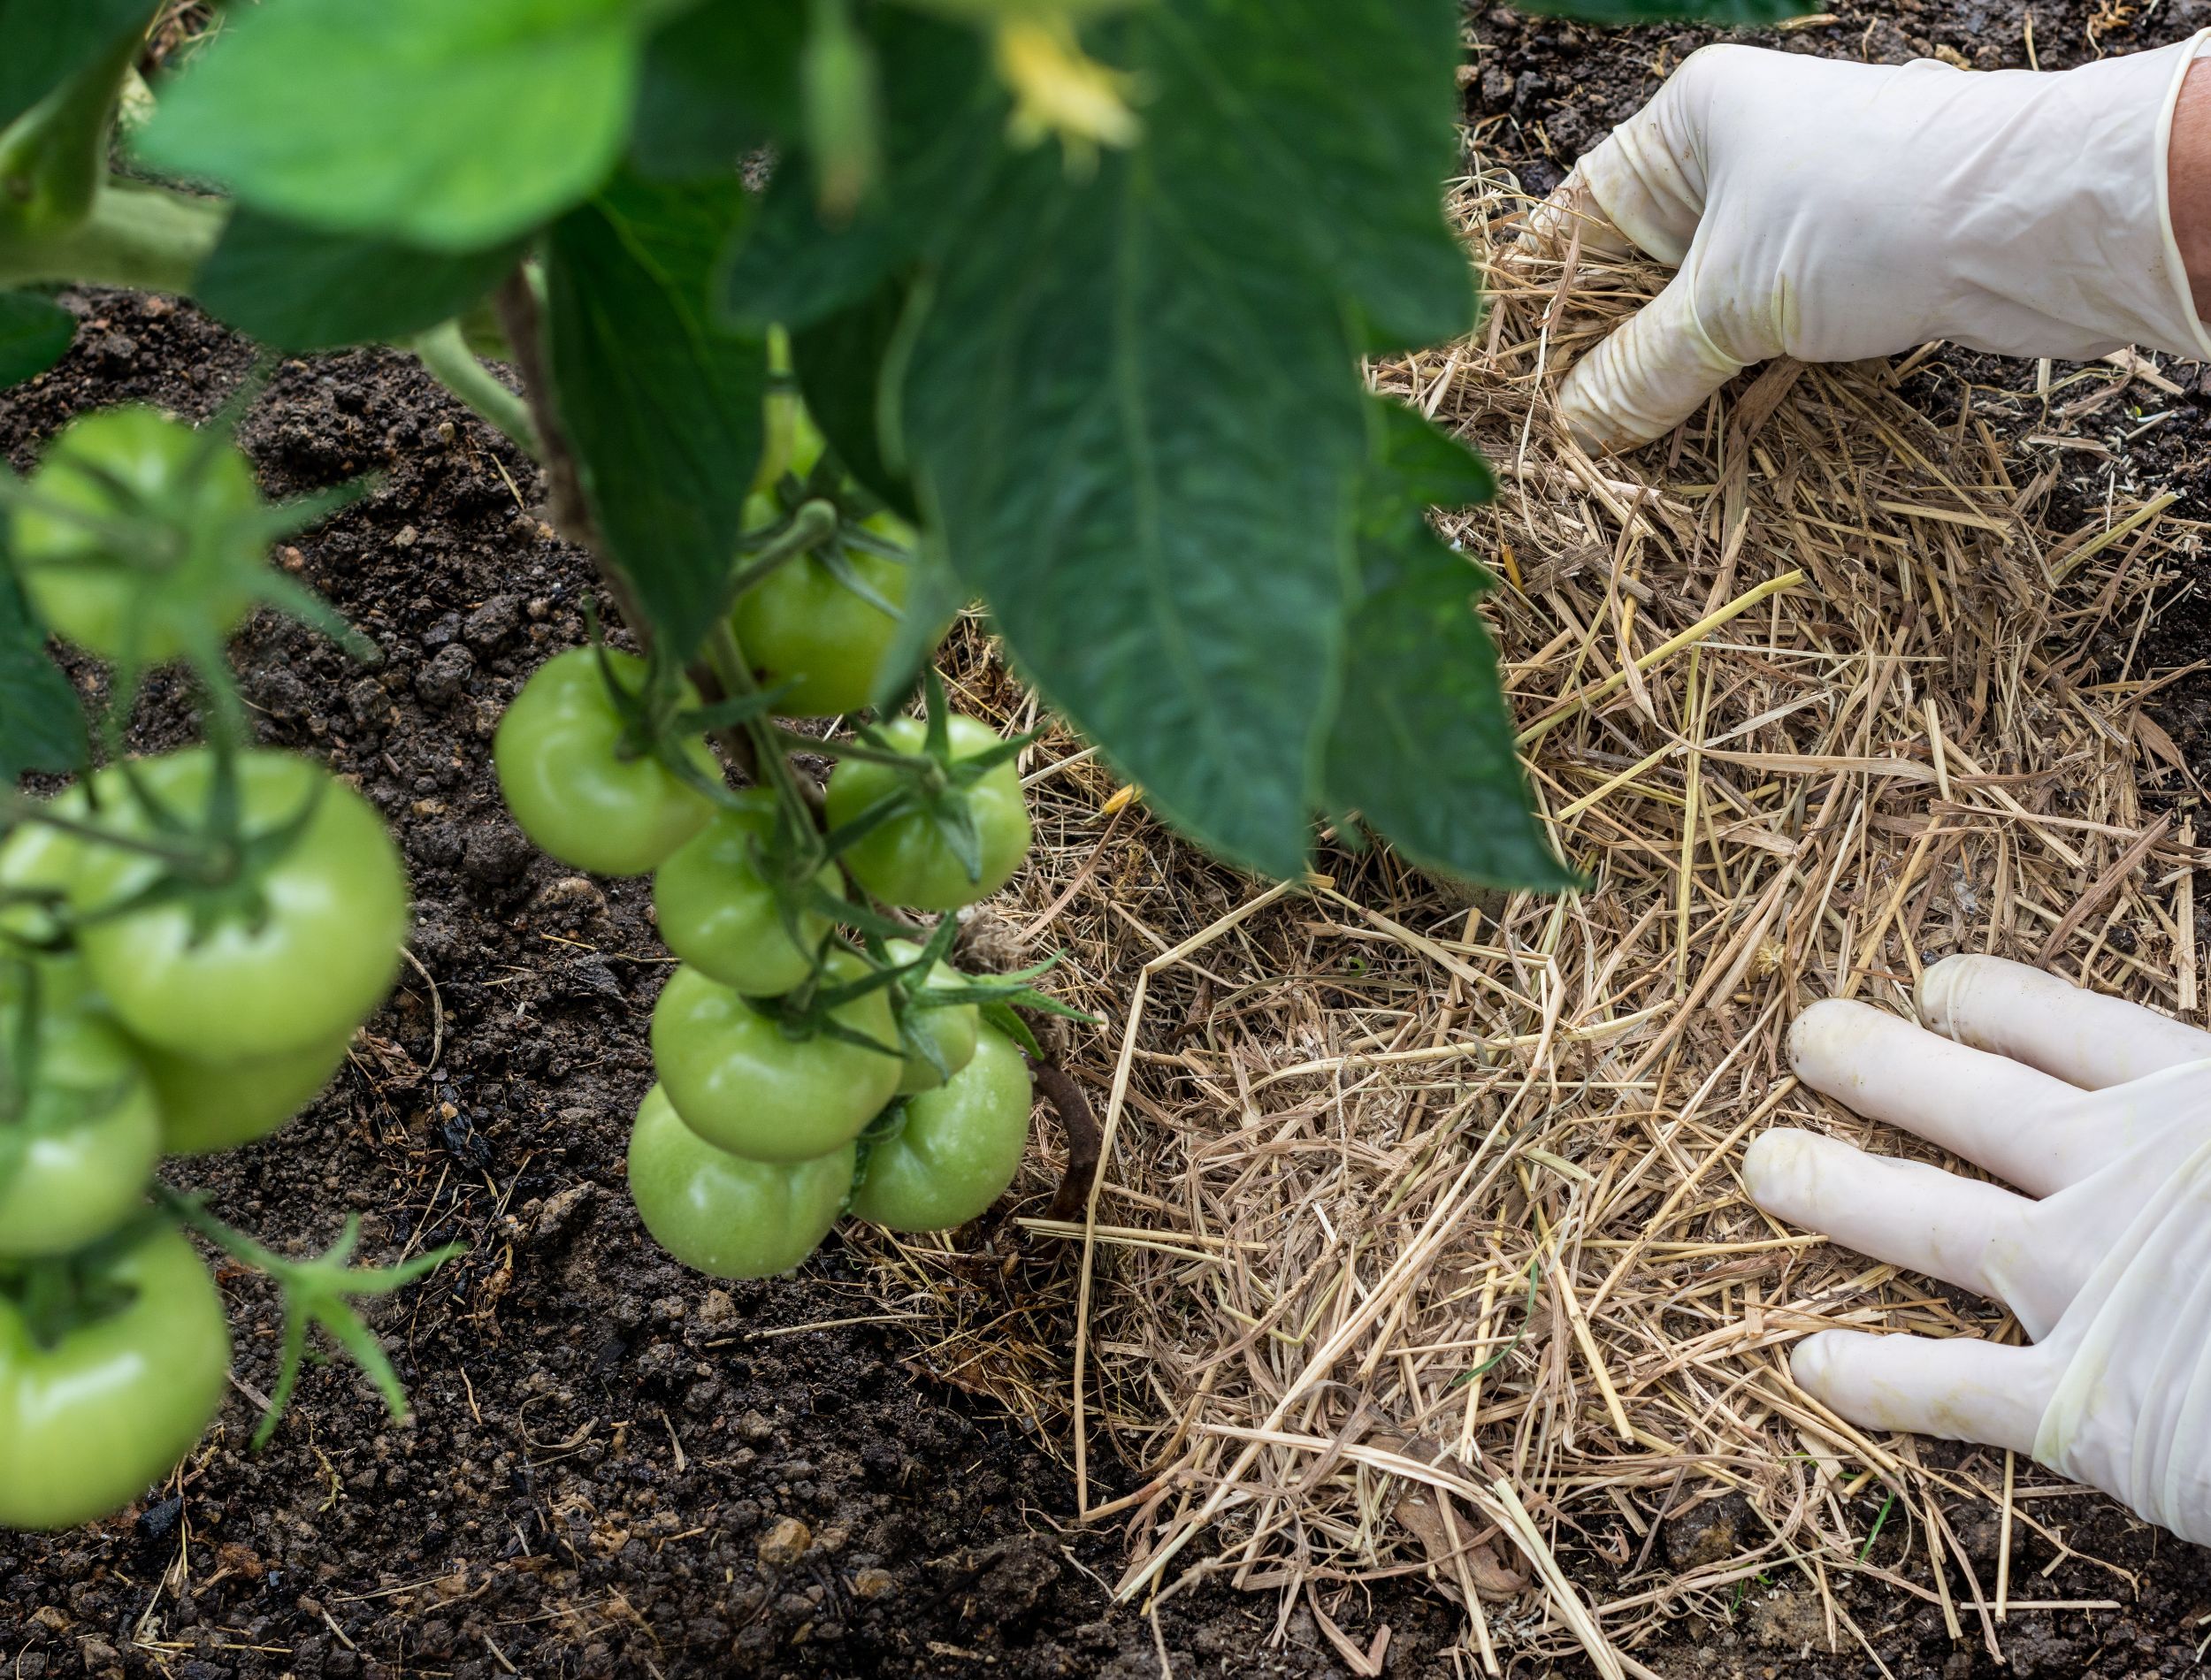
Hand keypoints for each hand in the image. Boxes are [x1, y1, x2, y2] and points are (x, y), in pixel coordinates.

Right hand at [1542, 35, 2210, 450]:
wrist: (2040, 221)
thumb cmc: (1871, 215)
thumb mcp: (1729, 301)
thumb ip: (1641, 370)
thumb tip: (1576, 425)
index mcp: (1689, 122)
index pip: (1577, 214)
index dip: (1542, 300)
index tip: (1513, 377)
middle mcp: (1736, 153)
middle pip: (1636, 269)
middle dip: (1608, 353)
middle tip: (1572, 432)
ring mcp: (1791, 209)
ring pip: (1699, 308)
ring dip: (1674, 377)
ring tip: (1632, 446)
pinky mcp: (1842, 262)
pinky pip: (1759, 328)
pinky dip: (1735, 379)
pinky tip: (1711, 431)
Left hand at [1745, 955, 2210, 1546]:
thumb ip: (2194, 1091)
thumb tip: (2169, 1071)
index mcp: (2195, 1095)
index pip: (2071, 1028)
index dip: (1993, 1001)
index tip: (1934, 983)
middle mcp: (2124, 1174)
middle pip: (1970, 1101)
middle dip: (1878, 1064)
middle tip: (1804, 1036)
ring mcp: (2092, 1282)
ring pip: (1928, 1221)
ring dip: (1836, 1189)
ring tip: (1760, 1164)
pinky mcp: (2086, 1402)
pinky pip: (1956, 1387)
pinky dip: (1876, 1380)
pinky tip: (1807, 1367)